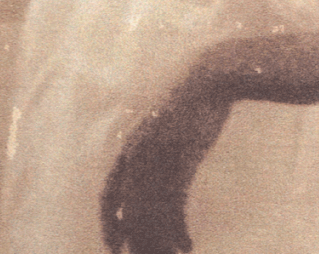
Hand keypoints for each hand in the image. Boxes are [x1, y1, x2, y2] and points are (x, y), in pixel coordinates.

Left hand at [101, 76, 230, 253]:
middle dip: (138, 241)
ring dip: (159, 242)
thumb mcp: (162, 127)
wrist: (210, 81)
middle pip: (130, 213)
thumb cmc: (191, 103)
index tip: (115, 246)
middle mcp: (138, 157)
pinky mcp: (182, 163)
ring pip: (151, 216)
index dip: (109, 224)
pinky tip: (186, 244)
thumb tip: (149, 177)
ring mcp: (159, 159)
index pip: (109, 196)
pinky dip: (177, 231)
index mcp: (130, 148)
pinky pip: (174, 209)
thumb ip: (150, 150)